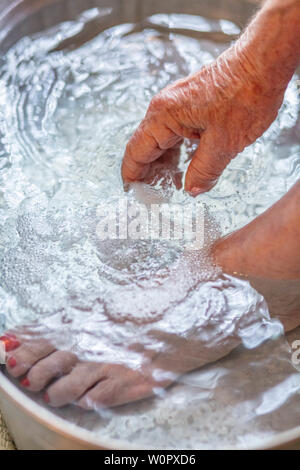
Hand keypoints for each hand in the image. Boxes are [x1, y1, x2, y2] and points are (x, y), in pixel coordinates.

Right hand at [121, 44, 284, 194]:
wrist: (264, 61)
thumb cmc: (246, 94)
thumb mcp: (224, 144)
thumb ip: (204, 171)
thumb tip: (192, 190)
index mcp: (164, 116)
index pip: (136, 152)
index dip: (132, 175)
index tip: (134, 193)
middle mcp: (165, 108)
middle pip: (146, 147)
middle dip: (149, 172)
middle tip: (156, 196)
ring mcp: (177, 104)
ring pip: (162, 140)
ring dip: (165, 163)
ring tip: (171, 185)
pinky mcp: (191, 103)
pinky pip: (176, 132)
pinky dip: (178, 151)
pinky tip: (186, 165)